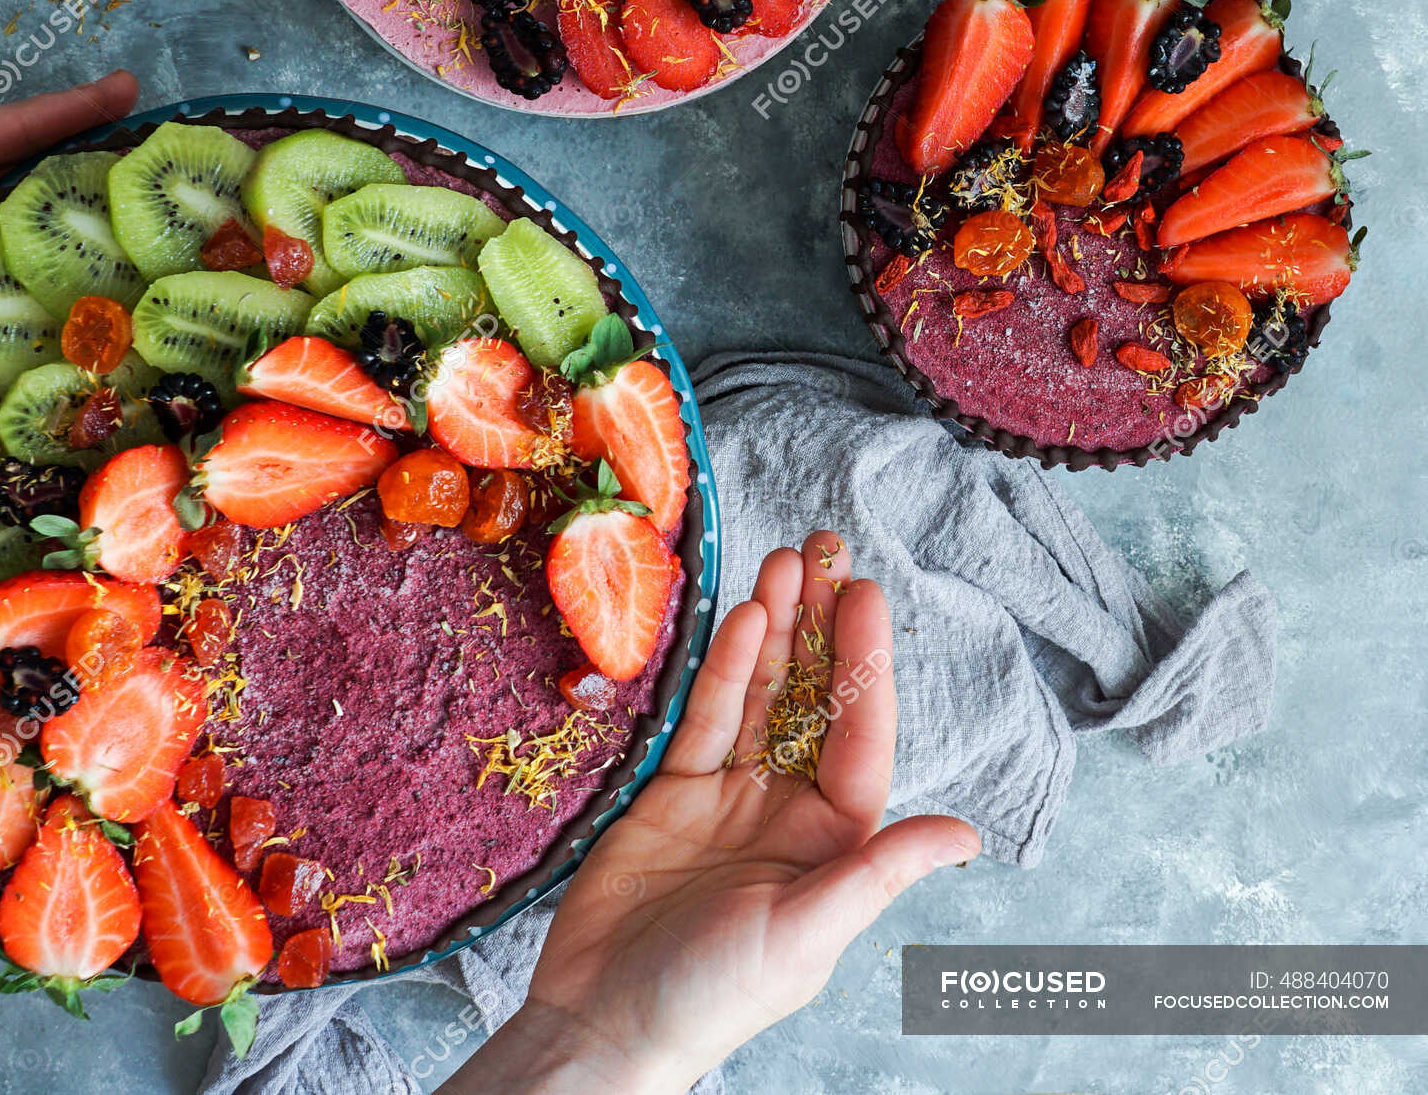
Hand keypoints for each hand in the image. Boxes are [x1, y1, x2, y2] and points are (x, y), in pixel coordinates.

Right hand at [448, 532, 978, 1094]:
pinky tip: (741, 619)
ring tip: (785, 561)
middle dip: (821, 626)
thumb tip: (966, 835)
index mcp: (835, 844)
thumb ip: (877, 873)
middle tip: (827, 549)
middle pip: (813, 700)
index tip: (867, 596)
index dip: (865, 665)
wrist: (604, 1021)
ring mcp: (730, 795)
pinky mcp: (673, 790)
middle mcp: (790, 810)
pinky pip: (706, 717)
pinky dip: (723, 669)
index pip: (861, 736)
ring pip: (761, 695)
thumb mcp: (805, 935)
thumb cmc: (714, 997)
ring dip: (775, 629)